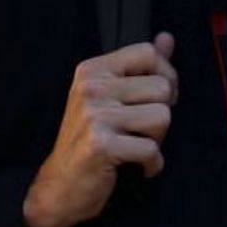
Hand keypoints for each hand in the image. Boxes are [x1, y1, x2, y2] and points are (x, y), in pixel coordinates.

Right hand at [23, 33, 177, 226]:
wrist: (59, 188)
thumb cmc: (88, 142)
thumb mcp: (109, 98)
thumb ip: (139, 67)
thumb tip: (167, 38)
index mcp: (92, 71)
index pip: (147, 52)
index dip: (165, 75)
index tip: (156, 98)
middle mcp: (91, 88)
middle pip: (162, 87)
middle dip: (160, 113)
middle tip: (141, 130)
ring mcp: (95, 116)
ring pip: (162, 116)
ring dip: (157, 139)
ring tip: (135, 146)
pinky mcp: (101, 145)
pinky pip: (152, 149)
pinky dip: (152, 164)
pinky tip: (138, 167)